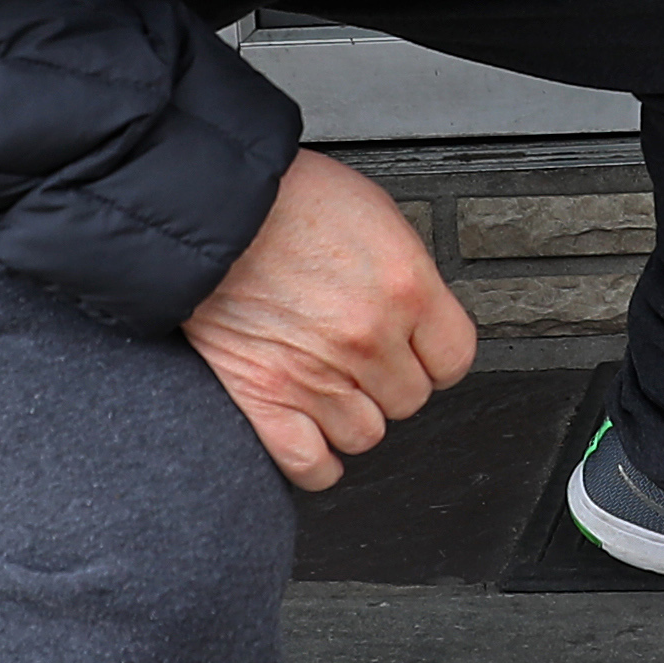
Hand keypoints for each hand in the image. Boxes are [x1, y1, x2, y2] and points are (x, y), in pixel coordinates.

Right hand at [185, 149, 476, 490]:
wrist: (209, 205)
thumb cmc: (284, 199)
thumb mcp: (375, 213)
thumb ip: (405, 272)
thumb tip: (419, 307)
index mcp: (405, 288)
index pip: (454, 360)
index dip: (433, 356)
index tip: (418, 352)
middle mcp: (367, 337)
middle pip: (409, 400)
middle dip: (390, 381)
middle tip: (363, 359)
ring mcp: (317, 374)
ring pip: (365, 434)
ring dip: (353, 417)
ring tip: (334, 388)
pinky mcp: (264, 395)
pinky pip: (308, 463)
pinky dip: (315, 463)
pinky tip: (315, 443)